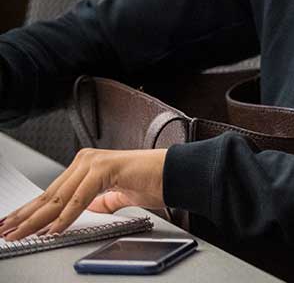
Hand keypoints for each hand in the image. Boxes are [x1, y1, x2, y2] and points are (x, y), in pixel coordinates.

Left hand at [0, 148, 166, 240]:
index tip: (14, 226)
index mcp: (89, 165)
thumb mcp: (120, 196)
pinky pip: (79, 199)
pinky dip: (65, 217)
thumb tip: (86, 213)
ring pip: (59, 198)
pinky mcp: (105, 168)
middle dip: (25, 217)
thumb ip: (102, 202)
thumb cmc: (154, 181)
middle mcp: (88, 160)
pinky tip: (52, 229)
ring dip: (37, 220)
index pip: (53, 194)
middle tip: (5, 231)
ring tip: (19, 233)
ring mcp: (95, 162)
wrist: (178, 174)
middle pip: (50, 195)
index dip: (31, 212)